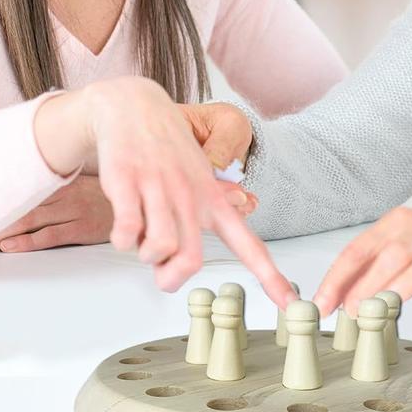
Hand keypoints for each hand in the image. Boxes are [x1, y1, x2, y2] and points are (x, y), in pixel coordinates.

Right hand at [30, 78, 292, 308]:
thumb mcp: (202, 175)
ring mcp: (160, 189)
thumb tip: (247, 207)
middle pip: (191, 260)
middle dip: (171, 277)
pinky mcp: (128, 183)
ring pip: (159, 249)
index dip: (270, 277)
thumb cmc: (169, 148)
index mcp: (214, 199)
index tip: (289, 304)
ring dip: (144, 256)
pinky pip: (126, 233)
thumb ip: (218, 203)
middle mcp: (191, 196)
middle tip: (161, 269)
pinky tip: (123, 226)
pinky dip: (122, 240)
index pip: (249, 244)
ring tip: (140, 236)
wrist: (134, 107)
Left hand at [312, 203, 411, 319]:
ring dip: (403, 288)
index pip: (359, 249)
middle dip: (368, 285)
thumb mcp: (398, 239)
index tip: (323, 304)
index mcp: (396, 223)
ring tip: (385, 310)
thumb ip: (370, 265)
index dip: (337, 278)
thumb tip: (336, 297)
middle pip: (391, 255)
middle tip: (352, 311)